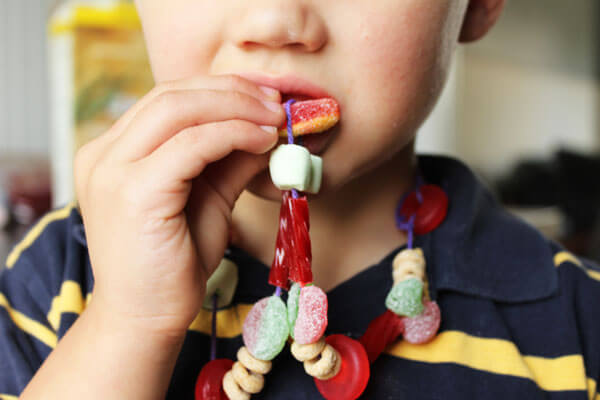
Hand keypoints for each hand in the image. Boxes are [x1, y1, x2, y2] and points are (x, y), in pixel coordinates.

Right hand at [75, 75, 283, 336]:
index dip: (220, 89)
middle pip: (170, 95)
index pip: (167, 99)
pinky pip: (190, 146)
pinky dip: (233, 135)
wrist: (146, 318)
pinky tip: (263, 142)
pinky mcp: (133, 193)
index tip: (264, 96)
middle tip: (275, 102)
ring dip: (236, 108)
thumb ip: (230, 159)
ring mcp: (111, 171)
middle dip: (231, 91)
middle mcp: (103, 154)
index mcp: (113, 151)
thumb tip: (269, 126)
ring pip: (178, 110)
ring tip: (274, 119)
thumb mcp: (209, 197)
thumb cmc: (175, 262)